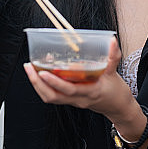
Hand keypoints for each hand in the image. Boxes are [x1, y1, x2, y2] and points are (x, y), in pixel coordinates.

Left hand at [23, 38, 137, 120]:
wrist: (118, 108)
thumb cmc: (116, 91)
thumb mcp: (114, 73)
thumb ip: (112, 56)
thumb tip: (111, 40)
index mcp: (89, 92)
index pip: (69, 89)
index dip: (55, 82)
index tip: (43, 72)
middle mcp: (78, 99)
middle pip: (52, 96)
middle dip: (38, 83)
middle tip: (29, 67)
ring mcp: (73, 101)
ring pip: (50, 97)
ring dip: (37, 85)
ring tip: (30, 69)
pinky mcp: (70, 100)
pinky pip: (53, 96)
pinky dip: (44, 86)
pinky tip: (40, 74)